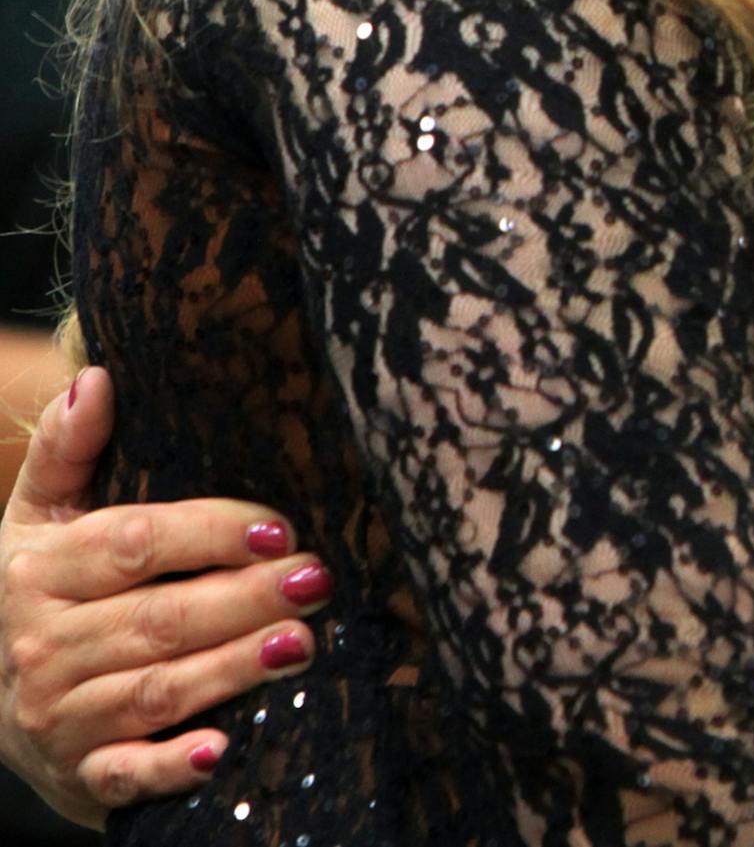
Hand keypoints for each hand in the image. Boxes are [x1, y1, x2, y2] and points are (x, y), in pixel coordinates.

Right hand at [0, 367, 331, 824]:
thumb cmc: (44, 591)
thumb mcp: (39, 517)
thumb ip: (68, 451)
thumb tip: (99, 377)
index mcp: (41, 571)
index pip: (136, 544)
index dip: (211, 533)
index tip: (281, 526)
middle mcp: (44, 644)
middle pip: (158, 618)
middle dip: (244, 600)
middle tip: (316, 580)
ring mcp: (60, 716)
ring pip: (155, 689)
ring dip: (230, 670)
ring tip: (302, 643)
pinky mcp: (81, 774)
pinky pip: (126, 775)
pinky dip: (171, 765)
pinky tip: (219, 751)